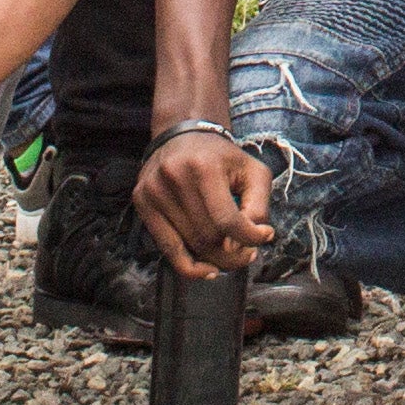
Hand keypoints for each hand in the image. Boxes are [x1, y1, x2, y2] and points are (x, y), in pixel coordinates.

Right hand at [135, 124, 274, 275]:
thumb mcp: (252, 171)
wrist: (183, 134)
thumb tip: (258, 237)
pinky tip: (207, 269)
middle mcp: (174, 177)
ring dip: (215, 260)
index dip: (249, 238)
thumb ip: (260, 205)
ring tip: (230, 255)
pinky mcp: (142, 202)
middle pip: (207, 237)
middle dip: (233, 254)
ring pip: (190, 245)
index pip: (227, 220)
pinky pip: (167, 249)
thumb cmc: (222, 157)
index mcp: (204, 167)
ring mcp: (153, 191)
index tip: (262, 238)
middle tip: (247, 253)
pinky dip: (189, 266)